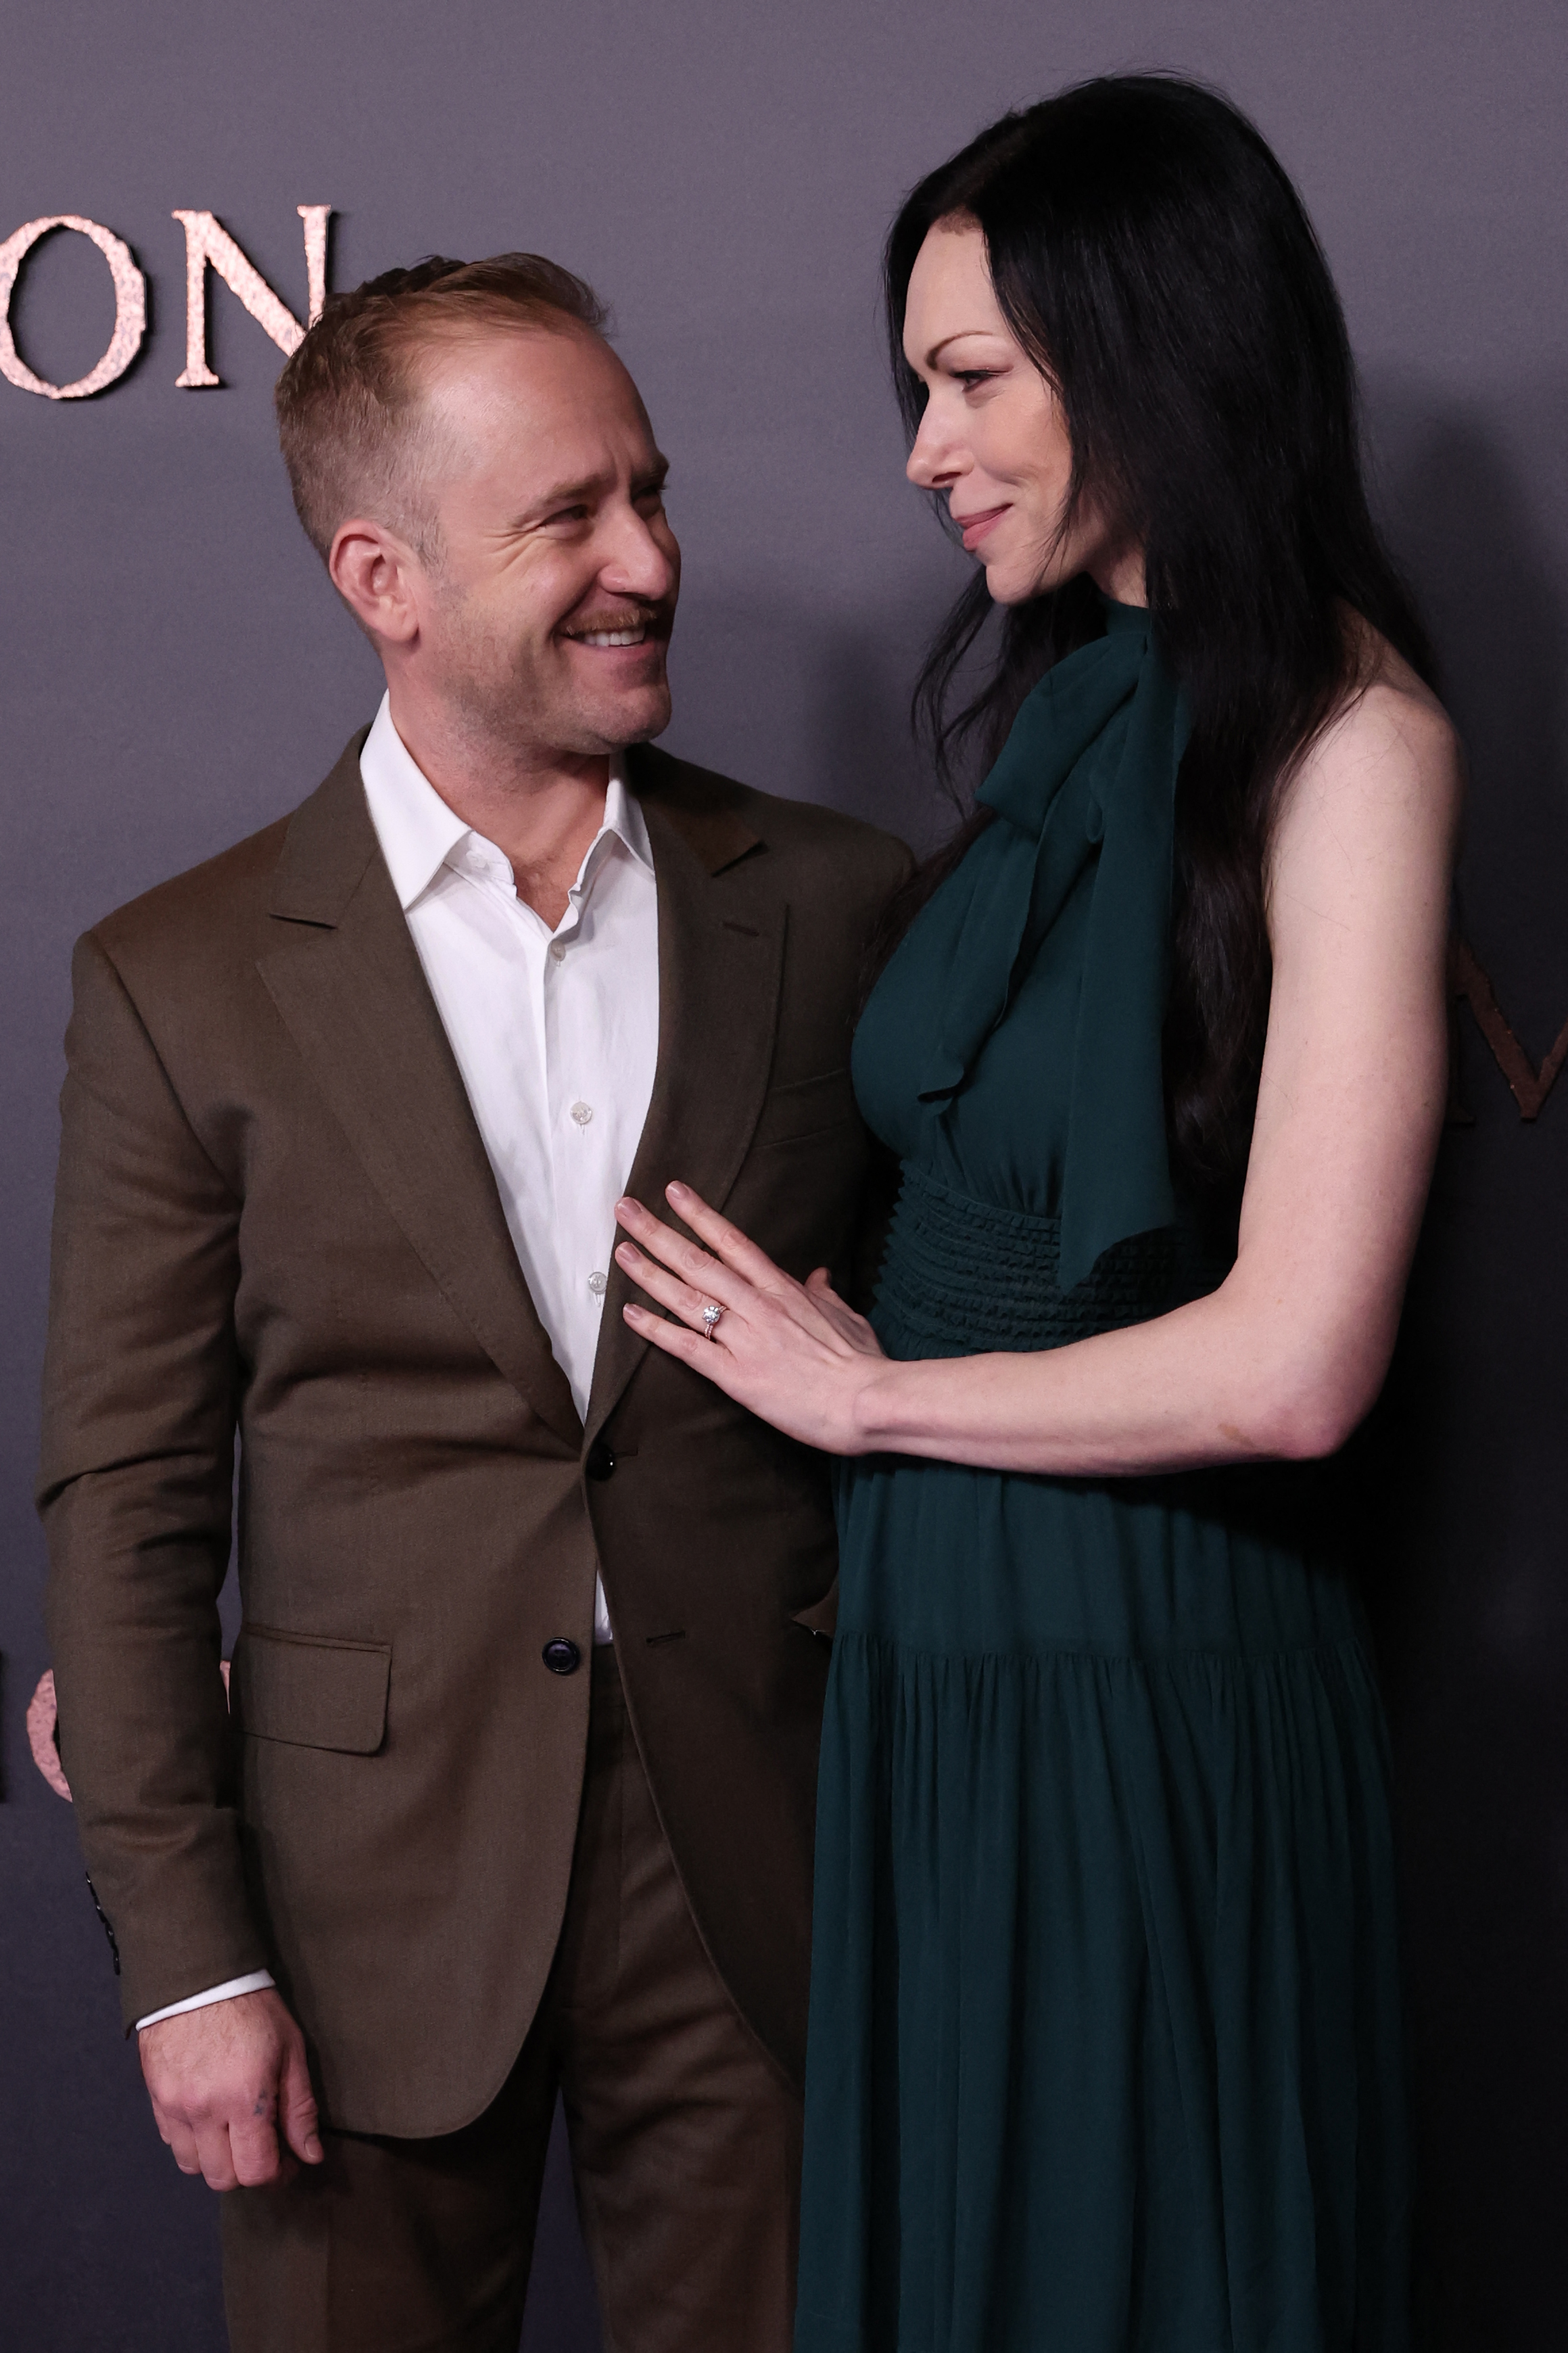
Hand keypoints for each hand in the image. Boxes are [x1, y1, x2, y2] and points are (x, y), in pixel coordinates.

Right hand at [138, 1986, 322, 2190]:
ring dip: (216, 2159)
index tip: (287, 2161)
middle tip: (262, 2147)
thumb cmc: (252, 2008)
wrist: (198, 1977)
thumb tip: (310, 2154)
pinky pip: (172, 2143)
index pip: (256, 2170)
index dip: (277, 2174)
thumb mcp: (290, 2050)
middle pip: (222, 2178)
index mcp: (244, 2099)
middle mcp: (205, 2111)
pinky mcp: (156, 2100)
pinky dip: (192, 2142)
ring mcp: (175, 2108)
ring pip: (193, 2167)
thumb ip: (300, 2108)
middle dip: (247, 2170)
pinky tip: (209, 2118)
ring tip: (234, 2132)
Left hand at [615, 1183, 887, 1452]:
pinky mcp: (736, 1375)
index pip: (733, 1241)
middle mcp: (758, 1305)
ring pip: (686, 1298)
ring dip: (649, 1273)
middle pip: (698, 1261)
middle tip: (626, 1210)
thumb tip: (819, 1275)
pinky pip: (687, 1347)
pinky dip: (656, 1330)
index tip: (673, 1192)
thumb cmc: (862, 1362)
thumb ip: (825, 1295)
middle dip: (658, 1233)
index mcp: (782, 1289)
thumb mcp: (847, 1316)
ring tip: (621, 1251)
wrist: (868, 1400)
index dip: (699, 1215)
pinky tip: (631, 1314)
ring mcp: (745, 1339)